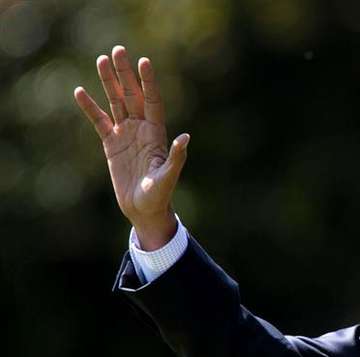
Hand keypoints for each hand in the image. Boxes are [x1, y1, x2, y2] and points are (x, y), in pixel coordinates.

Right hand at [74, 45, 188, 249]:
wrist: (144, 209)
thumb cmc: (159, 195)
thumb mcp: (168, 177)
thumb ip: (176, 157)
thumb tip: (185, 138)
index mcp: (156, 133)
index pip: (153, 101)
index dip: (148, 82)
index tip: (144, 62)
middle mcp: (142, 129)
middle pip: (132, 95)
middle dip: (126, 74)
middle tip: (118, 50)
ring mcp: (126, 134)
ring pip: (115, 102)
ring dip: (109, 82)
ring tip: (101, 60)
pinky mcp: (111, 144)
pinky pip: (99, 121)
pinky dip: (90, 107)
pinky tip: (79, 92)